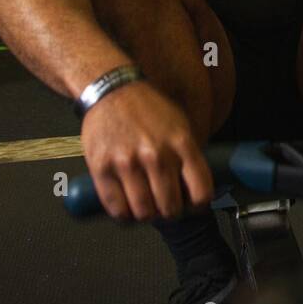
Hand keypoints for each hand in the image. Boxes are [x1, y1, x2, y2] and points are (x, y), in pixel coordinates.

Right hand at [80, 81, 212, 220]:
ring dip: (147, 215)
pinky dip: (124, 214)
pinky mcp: (102, 167)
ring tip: (146, 205)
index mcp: (181, 143)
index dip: (198, 205)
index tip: (192, 205)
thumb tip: (196, 191)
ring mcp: (128, 162)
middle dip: (170, 211)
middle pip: (171, 208)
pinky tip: (127, 205)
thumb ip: (189, 156)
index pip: (201, 192)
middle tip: (165, 205)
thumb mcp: (180, 125)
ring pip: (144, 213)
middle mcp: (156, 154)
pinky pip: (116, 208)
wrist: (112, 88)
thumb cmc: (148, 108)